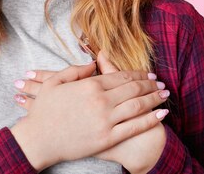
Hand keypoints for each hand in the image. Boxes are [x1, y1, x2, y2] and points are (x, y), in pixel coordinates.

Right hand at [13, 51, 169, 172]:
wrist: (38, 140)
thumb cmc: (43, 111)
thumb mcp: (53, 82)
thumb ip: (74, 70)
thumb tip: (92, 62)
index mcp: (89, 85)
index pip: (120, 76)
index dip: (138, 73)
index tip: (148, 73)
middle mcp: (100, 101)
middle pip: (133, 89)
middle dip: (150, 84)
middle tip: (160, 82)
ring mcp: (105, 120)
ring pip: (137, 106)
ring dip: (154, 98)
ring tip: (164, 94)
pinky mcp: (107, 138)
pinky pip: (134, 127)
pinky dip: (150, 119)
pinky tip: (161, 114)